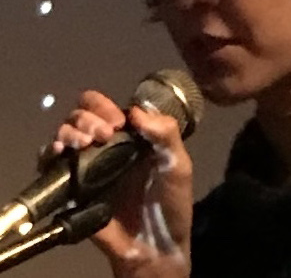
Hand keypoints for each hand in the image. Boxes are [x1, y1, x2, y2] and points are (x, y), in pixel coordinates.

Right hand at [40, 90, 192, 276]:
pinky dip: (48, 152)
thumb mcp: (179, 165)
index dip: (108, 107)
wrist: (153, 247)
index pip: (109, 107)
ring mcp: (87, 165)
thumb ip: (165, 134)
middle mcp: (107, 146)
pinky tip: (58, 153)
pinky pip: (50, 164)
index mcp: (132, 135)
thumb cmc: (170, 204)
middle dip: (88, 117)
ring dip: (69, 131)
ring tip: (81, 143)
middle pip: (83, 114)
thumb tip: (135, 110)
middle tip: (103, 135)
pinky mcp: (71, 188)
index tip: (118, 123)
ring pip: (65, 133)